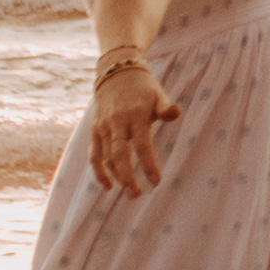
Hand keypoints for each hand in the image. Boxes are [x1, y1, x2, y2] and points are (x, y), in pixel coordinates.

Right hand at [88, 61, 175, 192]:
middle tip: (137, 195)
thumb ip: (166, 107)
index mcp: (136, 114)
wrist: (117, 74)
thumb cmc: (144, 90)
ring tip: (132, 193)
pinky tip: (109, 186)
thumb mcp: (158, 94)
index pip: (141, 144)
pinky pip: (94, 154)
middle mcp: (117, 122)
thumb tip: (175, 112)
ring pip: (106, 157)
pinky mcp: (94, 130)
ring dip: (117, 177)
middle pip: (119, 154)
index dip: (148, 164)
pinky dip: (99, 171)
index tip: (156, 182)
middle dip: (128, 177)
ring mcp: (103, 127)